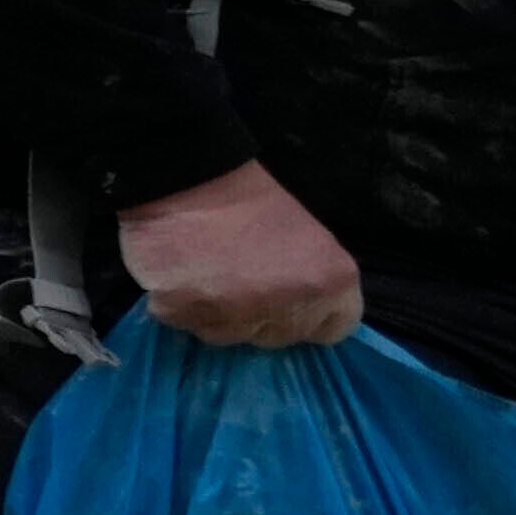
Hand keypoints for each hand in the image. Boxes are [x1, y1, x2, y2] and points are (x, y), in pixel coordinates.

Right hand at [116, 162, 360, 349]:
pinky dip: (181, 307)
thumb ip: (312, 280)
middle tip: (242, 280)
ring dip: (220, 316)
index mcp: (328, 282)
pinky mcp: (183, 315)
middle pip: (280, 337)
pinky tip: (179, 276)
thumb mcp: (306, 235)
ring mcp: (235, 317)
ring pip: (230, 337)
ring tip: (206, 276)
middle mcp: (288, 308)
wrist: (186, 176)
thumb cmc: (251, 199)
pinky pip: (186, 324)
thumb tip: (300, 310)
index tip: (293, 297)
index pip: (335, 328)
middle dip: (264, 317)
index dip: (313, 314)